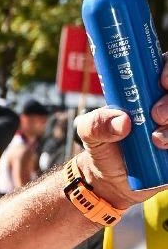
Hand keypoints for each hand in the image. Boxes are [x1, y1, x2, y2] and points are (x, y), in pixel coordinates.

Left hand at [75, 78, 167, 207]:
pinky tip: (165, 151)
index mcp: (146, 92)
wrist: (111, 180)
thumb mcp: (88, 132)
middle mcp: (167, 106)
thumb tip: (123, 121)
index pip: (165, 68)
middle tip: (156, 116)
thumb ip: (96, 122)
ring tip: (156, 140)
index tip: (161, 81)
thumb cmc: (103, 146)